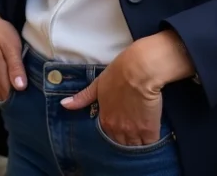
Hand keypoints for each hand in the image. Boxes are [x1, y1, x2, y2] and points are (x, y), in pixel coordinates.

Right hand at [0, 2, 25, 100]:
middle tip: (31, 104)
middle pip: (4, 95)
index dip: (19, 104)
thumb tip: (20, 88)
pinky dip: (4, 85)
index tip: (31, 106)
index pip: (9, 97)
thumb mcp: (10, 46)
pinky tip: (12, 84)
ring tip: (24, 97)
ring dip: (10, 93)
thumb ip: (15, 67)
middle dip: (15, 101)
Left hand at [60, 32, 193, 145]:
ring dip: (138, 145)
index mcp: (105, 119)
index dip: (116, 135)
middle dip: (126, 142)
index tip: (121, 130)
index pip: (108, 138)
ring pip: (135, 147)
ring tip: (142, 139)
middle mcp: (118, 129)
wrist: (139, 69)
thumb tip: (64, 104)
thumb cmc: (118, 73)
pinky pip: (149, 143)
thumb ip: (82, 98)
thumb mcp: (97, 84)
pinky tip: (151, 137)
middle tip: (132, 135)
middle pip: (122, 145)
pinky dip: (150, 142)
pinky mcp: (149, 130)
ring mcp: (133, 131)